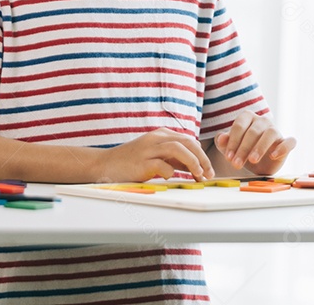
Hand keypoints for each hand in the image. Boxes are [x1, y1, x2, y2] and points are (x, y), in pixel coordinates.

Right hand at [99, 128, 214, 181]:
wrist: (104, 164)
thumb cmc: (131, 162)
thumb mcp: (155, 154)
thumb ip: (173, 157)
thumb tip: (196, 164)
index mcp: (161, 134)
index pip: (189, 140)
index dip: (201, 155)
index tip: (208, 170)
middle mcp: (156, 138)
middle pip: (187, 142)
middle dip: (202, 158)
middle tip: (209, 173)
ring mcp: (148, 149)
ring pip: (178, 149)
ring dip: (192, 162)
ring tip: (199, 175)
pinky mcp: (141, 163)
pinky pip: (162, 165)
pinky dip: (170, 172)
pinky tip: (171, 178)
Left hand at [214, 111, 295, 174]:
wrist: (259, 164)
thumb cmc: (244, 151)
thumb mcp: (231, 148)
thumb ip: (224, 142)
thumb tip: (221, 138)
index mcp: (248, 117)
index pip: (239, 126)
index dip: (233, 142)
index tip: (228, 157)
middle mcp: (262, 121)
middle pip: (253, 131)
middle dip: (243, 149)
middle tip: (236, 164)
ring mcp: (276, 130)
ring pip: (270, 133)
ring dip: (260, 147)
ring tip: (252, 160)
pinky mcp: (287, 142)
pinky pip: (289, 142)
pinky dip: (282, 148)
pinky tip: (273, 156)